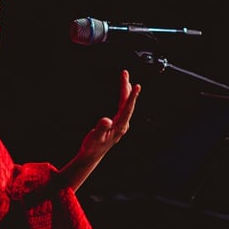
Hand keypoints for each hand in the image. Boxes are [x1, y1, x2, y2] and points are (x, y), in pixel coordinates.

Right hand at [58, 69, 140, 190]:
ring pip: (126, 104)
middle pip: (127, 103)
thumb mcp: (94, 137)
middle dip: (127, 87)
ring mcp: (121, 123)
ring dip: (126, 90)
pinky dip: (123, 97)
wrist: (92, 155)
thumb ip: (101, 128)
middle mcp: (123, 124)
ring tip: (125, 78)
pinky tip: (124, 92)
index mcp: (120, 127)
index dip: (132, 97)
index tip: (136, 86)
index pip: (127, 109)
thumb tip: (106, 120)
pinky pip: (123, 106)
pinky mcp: (118, 123)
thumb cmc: (92, 147)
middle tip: (124, 73)